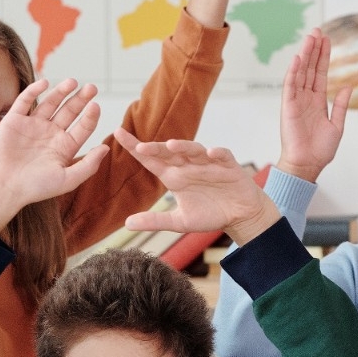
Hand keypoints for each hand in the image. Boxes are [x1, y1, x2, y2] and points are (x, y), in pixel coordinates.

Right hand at [0, 78, 107, 239]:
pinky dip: (34, 90)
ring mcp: (32, 125)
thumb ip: (89, 165)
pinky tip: (45, 83)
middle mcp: (50, 134)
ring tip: (73, 82)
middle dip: (80, 99)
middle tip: (92, 88)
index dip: (90, 116)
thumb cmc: (35, 188)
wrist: (4, 187)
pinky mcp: (14, 120)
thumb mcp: (67, 180)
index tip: (96, 106)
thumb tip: (106, 148)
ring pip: (50, 103)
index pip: (82, 127)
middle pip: (69, 111)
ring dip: (61, 91)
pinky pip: (25, 101)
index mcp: (64, 147)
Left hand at [115, 129, 279, 244]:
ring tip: (173, 145)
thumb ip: (155, 221)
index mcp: (174, 176)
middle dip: (156, 148)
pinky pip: (222, 156)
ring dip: (185, 146)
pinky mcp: (228, 166)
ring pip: (194, 150)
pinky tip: (211, 153)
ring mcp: (208, 164)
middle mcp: (188, 166)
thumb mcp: (180, 221)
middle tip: (141, 146)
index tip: (117, 133)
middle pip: (169, 153)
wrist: (240, 216)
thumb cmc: (210, 214)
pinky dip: (217, 154)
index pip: (150, 159)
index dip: (134, 147)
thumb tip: (126, 224)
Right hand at [276, 29, 348, 182]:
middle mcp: (306, 98)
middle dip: (314, 49)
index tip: (326, 40)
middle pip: (310, 68)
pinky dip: (294, 72)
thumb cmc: (320, 150)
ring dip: (305, 55)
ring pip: (301, 72)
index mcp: (318, 101)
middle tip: (318, 31)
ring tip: (310, 38)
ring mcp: (296, 101)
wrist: (308, 165)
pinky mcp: (288, 107)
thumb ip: (341, 106)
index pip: (320, 73)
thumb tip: (348, 86)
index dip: (324, 56)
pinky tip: (298, 58)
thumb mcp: (337, 126)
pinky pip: (290, 86)